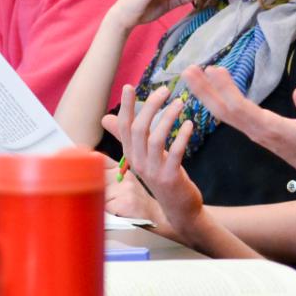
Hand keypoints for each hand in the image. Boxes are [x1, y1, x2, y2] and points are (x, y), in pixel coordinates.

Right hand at [102, 84, 205, 236]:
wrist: (179, 209)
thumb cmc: (162, 177)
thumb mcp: (143, 156)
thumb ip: (127, 136)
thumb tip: (106, 117)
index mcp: (131, 154)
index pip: (124, 127)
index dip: (127, 106)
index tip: (129, 86)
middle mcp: (138, 162)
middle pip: (138, 129)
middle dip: (151, 106)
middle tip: (165, 90)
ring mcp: (153, 171)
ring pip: (155, 139)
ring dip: (168, 117)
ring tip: (180, 103)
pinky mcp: (170, 178)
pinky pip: (174, 153)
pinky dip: (182, 136)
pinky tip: (189, 124)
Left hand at [179, 65, 295, 193]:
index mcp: (270, 128)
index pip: (241, 107)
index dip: (226, 89)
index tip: (213, 69)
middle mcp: (257, 130)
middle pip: (224, 111)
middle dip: (205, 91)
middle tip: (187, 70)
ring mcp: (255, 131)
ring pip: (224, 113)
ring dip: (207, 94)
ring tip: (192, 75)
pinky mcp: (257, 130)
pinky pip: (231, 115)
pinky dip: (218, 100)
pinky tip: (212, 89)